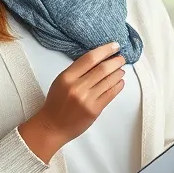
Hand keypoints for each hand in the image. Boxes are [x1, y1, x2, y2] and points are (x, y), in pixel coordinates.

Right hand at [20, 42, 125, 161]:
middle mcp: (77, 87)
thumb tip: (99, 59)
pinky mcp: (94, 110)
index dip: (105, 50)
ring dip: (118, 73)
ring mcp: (86, 99)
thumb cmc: (57, 103)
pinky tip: (120, 82)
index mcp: (67, 77)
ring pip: (109, 80)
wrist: (52, 127)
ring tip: (121, 70)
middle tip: (121, 58)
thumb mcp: (61, 82)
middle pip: (102, 68)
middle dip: (115, 61)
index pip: (90, 58)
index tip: (115, 46)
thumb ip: (77, 71)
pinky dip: (118, 86)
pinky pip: (110, 94)